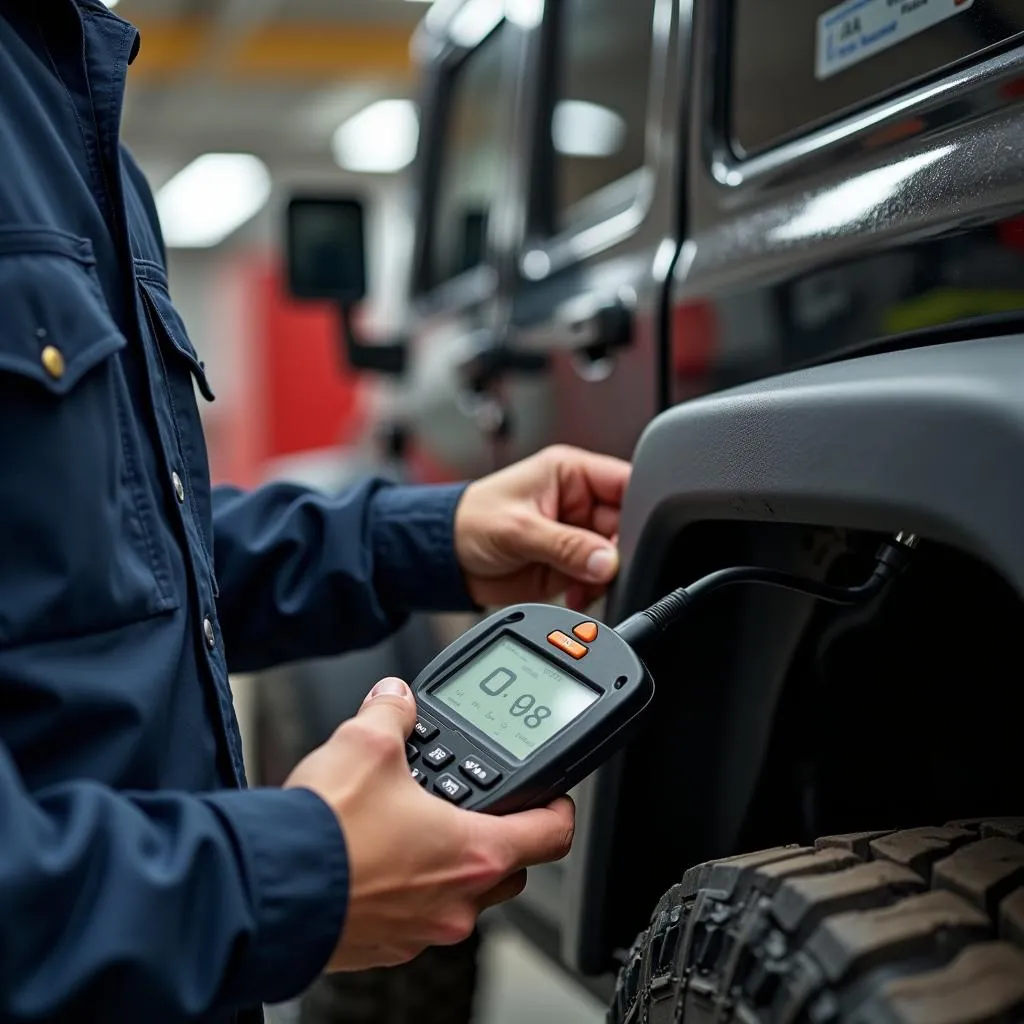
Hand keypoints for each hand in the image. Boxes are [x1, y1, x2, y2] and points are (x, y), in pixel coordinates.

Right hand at [284, 677, 574, 971]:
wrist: (265, 892)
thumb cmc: (326, 833)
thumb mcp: (367, 744)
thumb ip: (392, 714)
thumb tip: (395, 700)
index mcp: (473, 852)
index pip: (551, 835)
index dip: (559, 808)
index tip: (553, 796)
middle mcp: (456, 902)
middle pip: (509, 868)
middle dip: (499, 833)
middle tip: (476, 804)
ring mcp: (421, 931)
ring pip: (461, 896)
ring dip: (450, 862)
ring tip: (415, 825)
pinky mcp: (383, 946)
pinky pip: (416, 916)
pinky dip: (410, 888)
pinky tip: (378, 858)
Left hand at [455, 445, 630, 610]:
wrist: (444, 559)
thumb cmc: (469, 522)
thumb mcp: (519, 529)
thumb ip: (567, 546)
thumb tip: (608, 561)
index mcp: (570, 473)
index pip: (624, 482)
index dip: (638, 508)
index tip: (635, 536)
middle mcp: (578, 502)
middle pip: (625, 525)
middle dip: (618, 551)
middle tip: (602, 567)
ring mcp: (576, 535)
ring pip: (615, 556)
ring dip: (604, 575)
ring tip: (580, 583)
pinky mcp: (569, 564)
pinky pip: (597, 579)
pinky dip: (592, 591)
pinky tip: (573, 593)